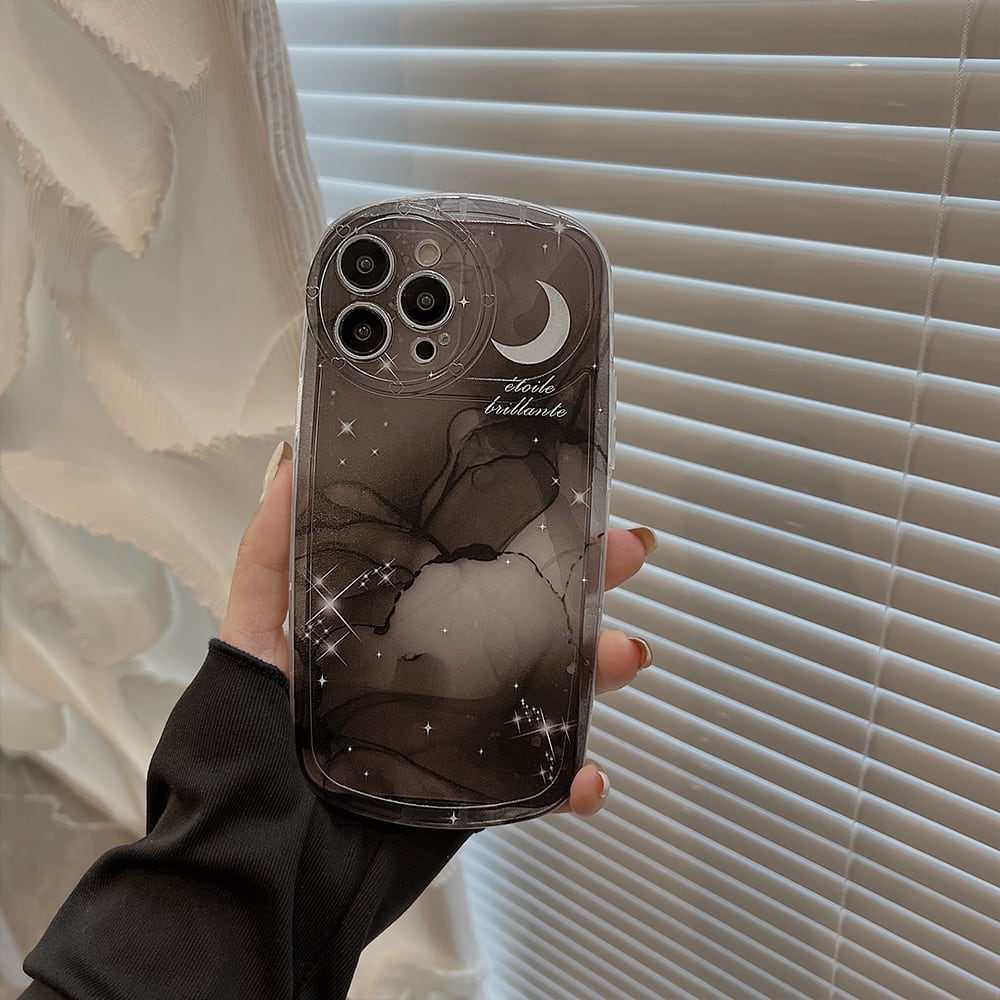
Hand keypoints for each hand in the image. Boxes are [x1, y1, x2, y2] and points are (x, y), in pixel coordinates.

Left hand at [221, 441, 655, 817]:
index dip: (520, 534)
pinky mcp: (474, 794)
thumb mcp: (250, 643)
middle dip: (582, 584)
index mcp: (395, 628)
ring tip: (624, 656)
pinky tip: (586, 776)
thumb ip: (266, 559)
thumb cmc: (242, 755)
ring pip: (550, 692)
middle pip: (526, 620)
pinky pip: (540, 785)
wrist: (256, 877)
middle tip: (620, 555)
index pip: (471, 567)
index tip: (565, 501)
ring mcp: (462, 733)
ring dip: (598, 672)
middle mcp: (438, 673)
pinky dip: (574, 781)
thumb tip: (285, 468)